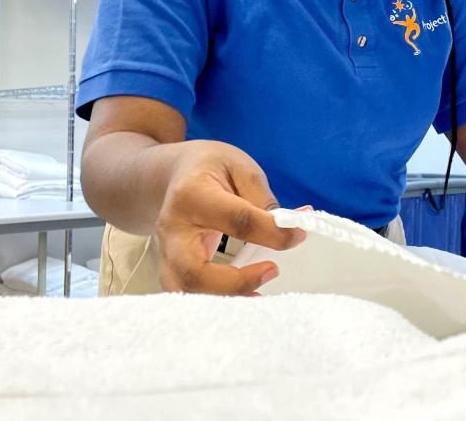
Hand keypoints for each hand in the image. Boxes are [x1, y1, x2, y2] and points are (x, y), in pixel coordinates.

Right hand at [154, 140, 306, 294]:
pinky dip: (215, 300)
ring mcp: (167, 251)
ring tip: (258, 291)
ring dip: (223, 298)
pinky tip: (245, 294)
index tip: (298, 234)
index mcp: (193, 194)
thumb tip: (290, 228)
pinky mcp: (171, 266)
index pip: (237, 220)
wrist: (172, 174)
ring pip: (184, 291)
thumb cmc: (209, 167)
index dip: (273, 232)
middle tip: (272, 270)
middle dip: (235, 282)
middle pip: (193, 272)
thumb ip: (262, 199)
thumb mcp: (239, 166)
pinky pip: (187, 292)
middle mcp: (173, 228)